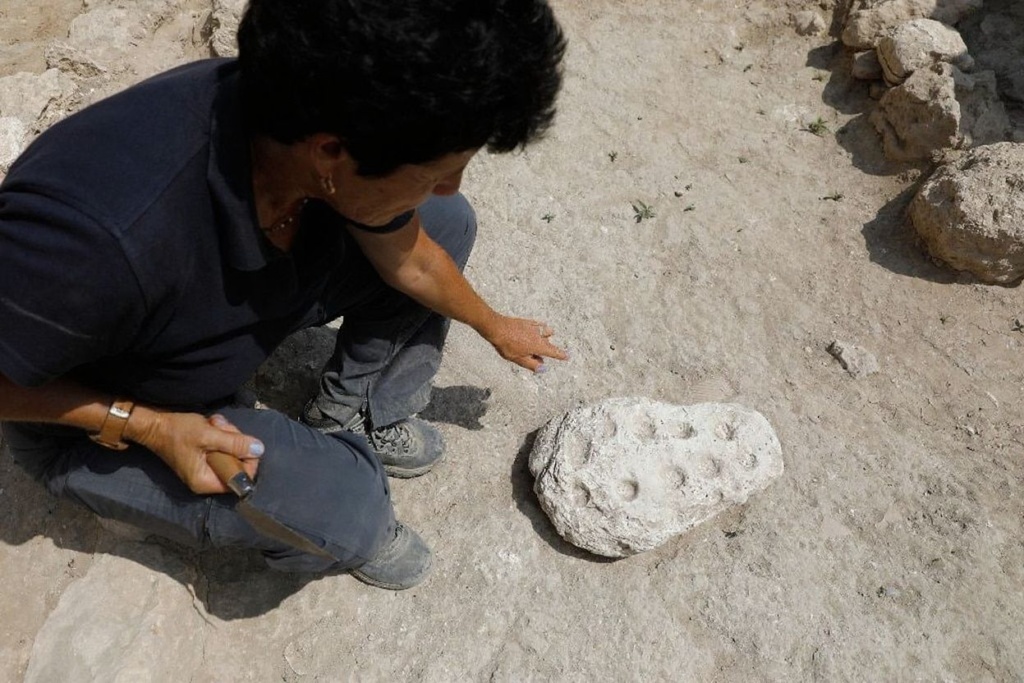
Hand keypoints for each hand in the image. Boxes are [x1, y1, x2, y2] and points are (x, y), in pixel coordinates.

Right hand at [128, 410, 262, 493]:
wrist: (154, 423)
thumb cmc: (177, 431)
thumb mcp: (208, 435)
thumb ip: (234, 444)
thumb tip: (259, 449)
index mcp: (205, 482)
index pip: (240, 479)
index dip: (248, 460)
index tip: (243, 442)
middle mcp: (206, 479)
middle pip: (237, 463)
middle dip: (235, 441)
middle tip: (223, 427)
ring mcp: (206, 468)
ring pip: (232, 452)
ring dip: (228, 434)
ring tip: (215, 422)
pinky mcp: (205, 457)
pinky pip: (223, 447)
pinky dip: (222, 434)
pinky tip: (213, 423)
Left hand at [482, 315, 568, 372]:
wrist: (497, 328)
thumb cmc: (507, 345)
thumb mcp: (519, 359)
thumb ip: (532, 364)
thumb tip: (542, 368)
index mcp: (539, 346)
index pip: (553, 352)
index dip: (560, 355)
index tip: (567, 356)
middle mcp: (540, 335)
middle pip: (549, 343)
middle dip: (546, 349)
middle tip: (535, 356)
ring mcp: (535, 327)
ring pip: (547, 331)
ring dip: (545, 336)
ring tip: (535, 341)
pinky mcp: (528, 321)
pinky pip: (538, 325)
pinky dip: (538, 329)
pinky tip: (532, 331)